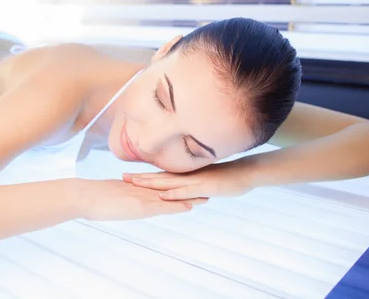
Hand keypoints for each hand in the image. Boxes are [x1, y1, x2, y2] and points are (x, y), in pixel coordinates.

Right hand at [78, 179, 207, 220]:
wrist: (83, 196)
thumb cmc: (91, 197)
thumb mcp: (110, 195)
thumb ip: (119, 192)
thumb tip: (122, 193)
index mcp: (137, 189)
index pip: (160, 186)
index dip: (176, 184)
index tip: (190, 182)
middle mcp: (143, 192)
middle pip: (170, 189)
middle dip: (188, 188)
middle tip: (207, 185)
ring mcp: (141, 198)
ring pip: (170, 197)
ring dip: (188, 197)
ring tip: (206, 196)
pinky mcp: (139, 205)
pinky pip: (161, 206)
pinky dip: (175, 206)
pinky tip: (189, 206)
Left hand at [122, 161, 253, 199]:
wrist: (246, 172)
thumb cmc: (226, 177)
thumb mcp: (204, 181)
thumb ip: (191, 184)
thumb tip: (180, 188)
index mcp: (185, 175)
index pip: (160, 175)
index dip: (144, 175)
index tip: (127, 175)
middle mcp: (187, 176)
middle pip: (159, 177)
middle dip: (140, 178)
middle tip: (122, 177)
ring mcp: (195, 181)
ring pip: (169, 183)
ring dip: (151, 184)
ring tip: (134, 183)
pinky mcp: (205, 187)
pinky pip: (187, 191)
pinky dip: (174, 194)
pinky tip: (163, 195)